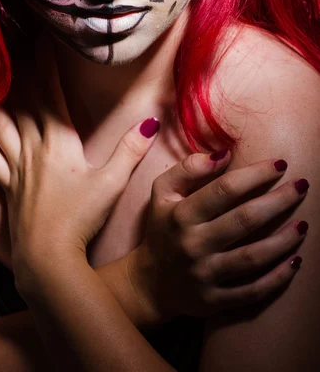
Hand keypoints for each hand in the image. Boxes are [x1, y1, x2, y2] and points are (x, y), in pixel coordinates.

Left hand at [0, 37, 159, 278]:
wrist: (48, 255)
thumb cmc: (82, 218)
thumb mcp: (112, 183)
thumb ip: (130, 151)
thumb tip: (151, 121)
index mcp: (59, 143)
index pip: (51, 95)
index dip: (47, 66)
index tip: (43, 42)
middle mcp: (33, 148)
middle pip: (25, 106)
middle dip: (23, 78)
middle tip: (19, 56)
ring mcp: (17, 167)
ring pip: (2, 127)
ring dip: (0, 105)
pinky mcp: (7, 185)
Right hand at [129, 151, 307, 318]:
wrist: (150, 282)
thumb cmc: (163, 228)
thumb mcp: (163, 193)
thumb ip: (188, 168)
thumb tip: (224, 154)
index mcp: (181, 214)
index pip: (225, 189)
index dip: (255, 175)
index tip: (279, 163)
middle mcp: (193, 244)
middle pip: (244, 220)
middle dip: (278, 201)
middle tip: (302, 186)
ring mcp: (205, 275)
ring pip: (253, 257)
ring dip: (284, 240)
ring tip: (304, 224)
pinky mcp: (215, 300)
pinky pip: (252, 291)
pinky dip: (277, 278)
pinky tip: (295, 260)